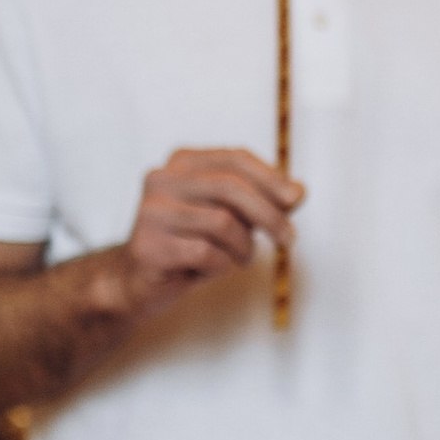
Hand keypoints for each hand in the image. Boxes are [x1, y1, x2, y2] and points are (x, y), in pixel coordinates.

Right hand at [111, 146, 303, 307]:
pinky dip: (222, 266)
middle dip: (269, 214)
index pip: (235, 158)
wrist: (139, 281)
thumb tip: (299, 191)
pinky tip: (212, 268)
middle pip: (231, 187)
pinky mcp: (148, 246)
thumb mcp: (233, 218)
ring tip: (238, 258)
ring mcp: (151, 212)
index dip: (271, 178)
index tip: (295, 200)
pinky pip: (207, 253)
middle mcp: (162, 179)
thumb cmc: (192, 244)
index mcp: (182, 162)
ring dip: (243, 248)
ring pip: (223, 223)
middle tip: (289, 239)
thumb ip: (265, 201)